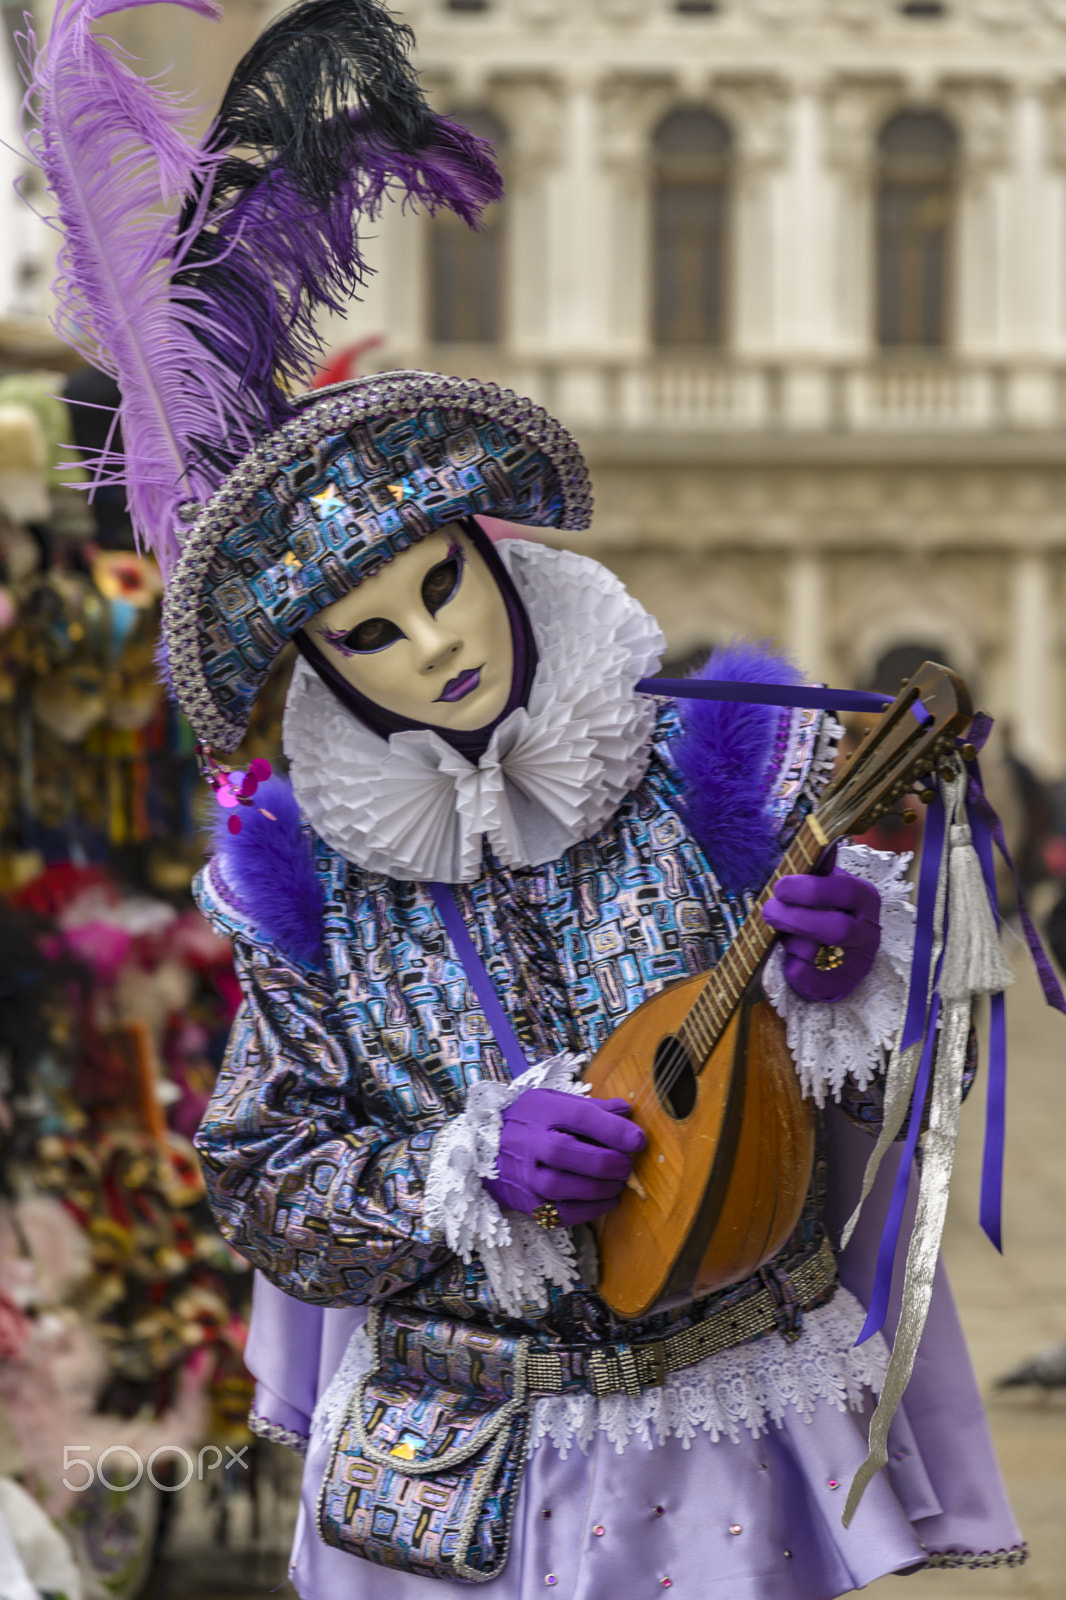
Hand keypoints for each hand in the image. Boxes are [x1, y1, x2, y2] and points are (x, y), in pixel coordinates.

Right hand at [483, 1087, 644, 1225]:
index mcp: (541, 1111)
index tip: (638, 1140)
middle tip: (626, 1165)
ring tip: (618, 1183)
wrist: (485, 1150)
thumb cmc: (529, 1121)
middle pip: (568, 1153)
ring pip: (563, 1186)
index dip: (613, 1129)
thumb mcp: (554, 1102)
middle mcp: (530, 1143)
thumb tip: (627, 1112)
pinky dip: (589, 1210)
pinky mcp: (527, 1202)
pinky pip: (560, 1213)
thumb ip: (591, 1108)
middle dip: (607, 1162)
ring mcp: (526, 1175)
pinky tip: (606, 1201)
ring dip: (600, 1188)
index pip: (579, 1117)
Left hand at [762, 863, 880, 1002]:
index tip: (781, 886)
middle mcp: (868, 933)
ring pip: (817, 953)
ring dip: (791, 941)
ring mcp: (858, 963)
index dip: (811, 889)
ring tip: (784, 933)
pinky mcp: (840, 986)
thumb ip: (817, 869)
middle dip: (795, 918)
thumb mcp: (828, 885)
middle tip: (769, 910)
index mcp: (866, 899)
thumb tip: (811, 843)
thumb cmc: (828, 909)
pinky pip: (805, 976)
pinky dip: (789, 964)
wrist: (840, 953)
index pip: (846, 892)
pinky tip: (790, 954)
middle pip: (835, 929)